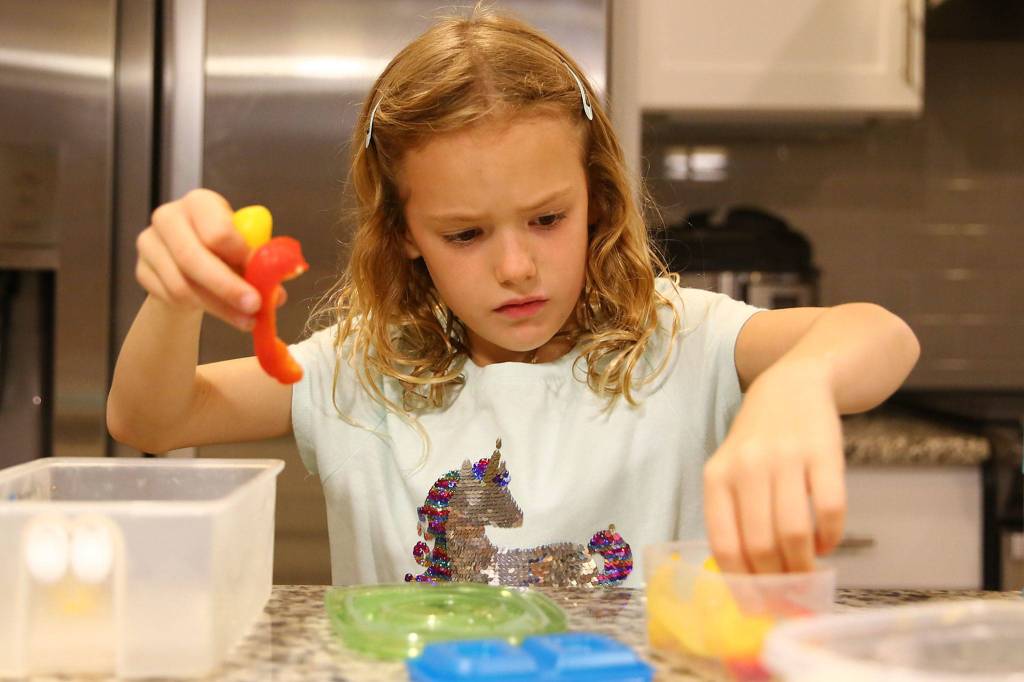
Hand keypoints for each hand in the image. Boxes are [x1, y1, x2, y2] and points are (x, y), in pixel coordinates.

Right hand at [135, 189, 285, 330]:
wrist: (190, 262)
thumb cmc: (225, 250)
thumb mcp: (247, 249)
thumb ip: (261, 267)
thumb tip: (276, 295)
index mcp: (200, 203)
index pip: (217, 231)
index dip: (242, 258)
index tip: (263, 280)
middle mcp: (169, 217)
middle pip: (193, 258)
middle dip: (227, 288)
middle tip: (254, 308)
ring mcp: (149, 243)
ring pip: (182, 286)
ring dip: (218, 308)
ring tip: (245, 320)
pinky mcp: (141, 270)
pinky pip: (171, 299)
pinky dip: (200, 310)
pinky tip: (220, 312)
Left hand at [703, 359, 846, 573]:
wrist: (792, 386)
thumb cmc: (757, 441)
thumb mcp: (730, 470)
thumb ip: (734, 516)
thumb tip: (748, 582)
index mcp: (716, 477)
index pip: (725, 544)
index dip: (742, 583)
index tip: (755, 606)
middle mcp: (747, 467)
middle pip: (762, 546)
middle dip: (777, 581)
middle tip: (788, 593)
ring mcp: (786, 459)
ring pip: (794, 533)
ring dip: (805, 564)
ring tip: (809, 571)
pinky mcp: (823, 454)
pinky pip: (830, 509)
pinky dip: (830, 537)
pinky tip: (826, 542)